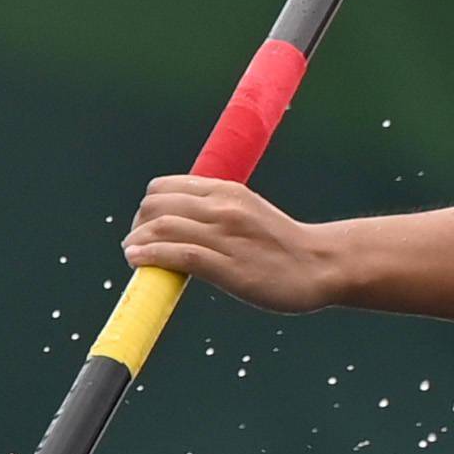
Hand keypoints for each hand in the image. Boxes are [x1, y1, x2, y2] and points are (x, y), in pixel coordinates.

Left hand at [128, 176, 349, 313]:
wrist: (321, 264)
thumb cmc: (280, 244)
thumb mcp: (246, 211)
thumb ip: (214, 212)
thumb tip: (177, 222)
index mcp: (225, 191)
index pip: (164, 188)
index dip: (146, 208)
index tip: (144, 227)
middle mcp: (223, 207)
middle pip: (156, 206)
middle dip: (138, 225)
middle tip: (137, 245)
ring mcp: (226, 236)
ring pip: (162, 227)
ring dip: (137, 241)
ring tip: (132, 255)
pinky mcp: (229, 266)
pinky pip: (179, 254)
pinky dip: (150, 255)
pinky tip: (137, 261)